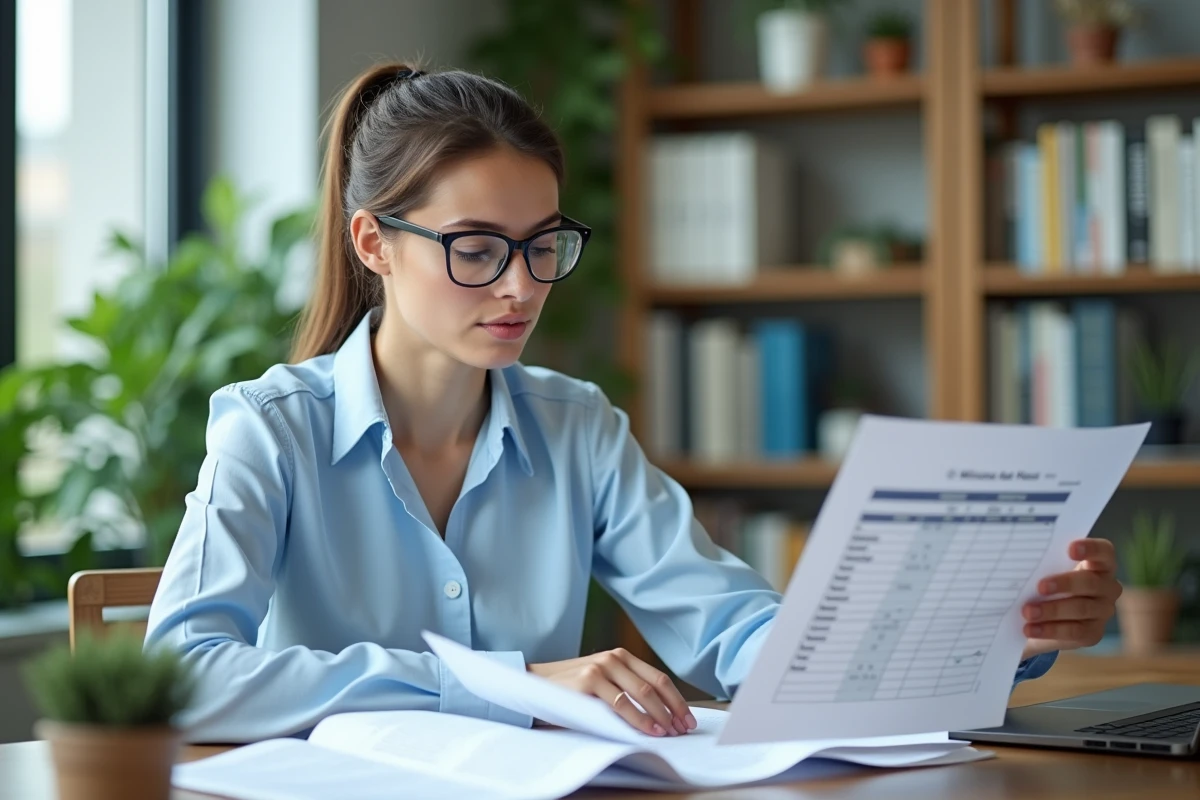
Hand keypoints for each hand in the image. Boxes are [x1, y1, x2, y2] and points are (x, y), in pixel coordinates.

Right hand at [527, 648, 696, 735]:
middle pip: (655, 685)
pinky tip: (649, 730)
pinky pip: (621, 704)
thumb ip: (627, 688)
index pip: (659, 677)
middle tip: (683, 729)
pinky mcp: (588, 681)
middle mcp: (614, 657)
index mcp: (621, 656)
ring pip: (642, 694)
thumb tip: (663, 714)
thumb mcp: (604, 682)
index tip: (688, 719)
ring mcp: (601, 667)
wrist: (535, 685)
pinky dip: (639, 719)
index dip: (677, 700)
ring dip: (660, 716)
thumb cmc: (573, 690)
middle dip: (673, 710)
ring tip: (670, 732)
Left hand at [1021, 538, 1121, 660]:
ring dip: (1052, 610)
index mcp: (1098, 564)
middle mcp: (1107, 586)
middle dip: (1064, 584)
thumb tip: (1018, 559)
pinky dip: (1050, 630)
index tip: (1070, 549)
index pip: (1103, 551)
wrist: (1041, 618)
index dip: (1090, 548)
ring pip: (1080, 608)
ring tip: (1027, 612)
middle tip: (1040, 587)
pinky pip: (1074, 631)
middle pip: (1090, 582)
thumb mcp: (1043, 571)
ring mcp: (1102, 611)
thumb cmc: (1043, 584)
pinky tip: (1030, 629)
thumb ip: (1041, 564)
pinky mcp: (1093, 633)